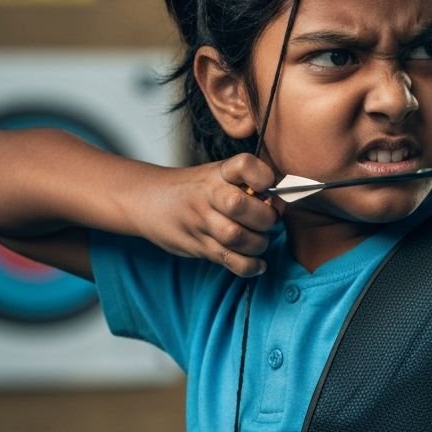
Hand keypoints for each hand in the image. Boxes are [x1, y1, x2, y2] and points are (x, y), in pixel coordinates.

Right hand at [139, 153, 284, 276]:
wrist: (150, 200)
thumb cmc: (196, 188)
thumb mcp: (219, 174)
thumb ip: (249, 184)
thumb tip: (281, 203)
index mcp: (219, 172)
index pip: (245, 165)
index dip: (263, 177)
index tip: (267, 187)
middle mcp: (208, 194)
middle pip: (240, 206)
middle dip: (265, 218)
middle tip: (268, 220)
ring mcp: (201, 221)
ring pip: (236, 237)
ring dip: (259, 243)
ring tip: (259, 239)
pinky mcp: (198, 246)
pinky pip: (229, 260)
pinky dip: (249, 266)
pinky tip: (258, 264)